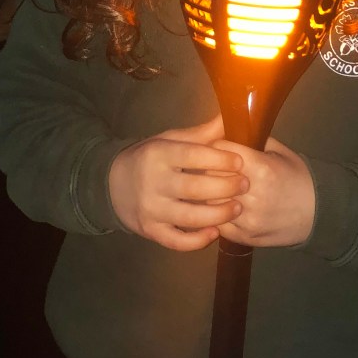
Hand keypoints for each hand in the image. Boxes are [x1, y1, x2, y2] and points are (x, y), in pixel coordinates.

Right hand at [108, 116, 248, 250]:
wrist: (112, 184)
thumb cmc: (150, 158)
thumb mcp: (170, 140)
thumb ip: (201, 134)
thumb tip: (231, 117)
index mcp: (159, 154)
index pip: (193, 155)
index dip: (219, 159)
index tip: (240, 162)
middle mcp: (153, 182)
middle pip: (194, 188)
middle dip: (225, 187)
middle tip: (245, 185)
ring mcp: (151, 209)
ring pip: (189, 217)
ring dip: (218, 215)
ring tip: (237, 208)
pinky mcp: (150, 231)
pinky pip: (176, 241)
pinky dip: (197, 241)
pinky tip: (215, 232)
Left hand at [214, 137, 314, 247]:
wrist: (319, 213)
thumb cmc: (298, 177)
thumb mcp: (280, 152)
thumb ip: (255, 140)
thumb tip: (231, 127)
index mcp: (261, 168)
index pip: (220, 150)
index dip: (217, 146)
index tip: (219, 147)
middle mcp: (251, 194)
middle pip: (211, 174)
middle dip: (211, 168)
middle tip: (215, 166)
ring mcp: (247, 219)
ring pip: (211, 201)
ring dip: (211, 193)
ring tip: (217, 187)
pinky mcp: (244, 237)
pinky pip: (219, 223)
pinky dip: (218, 214)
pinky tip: (224, 206)